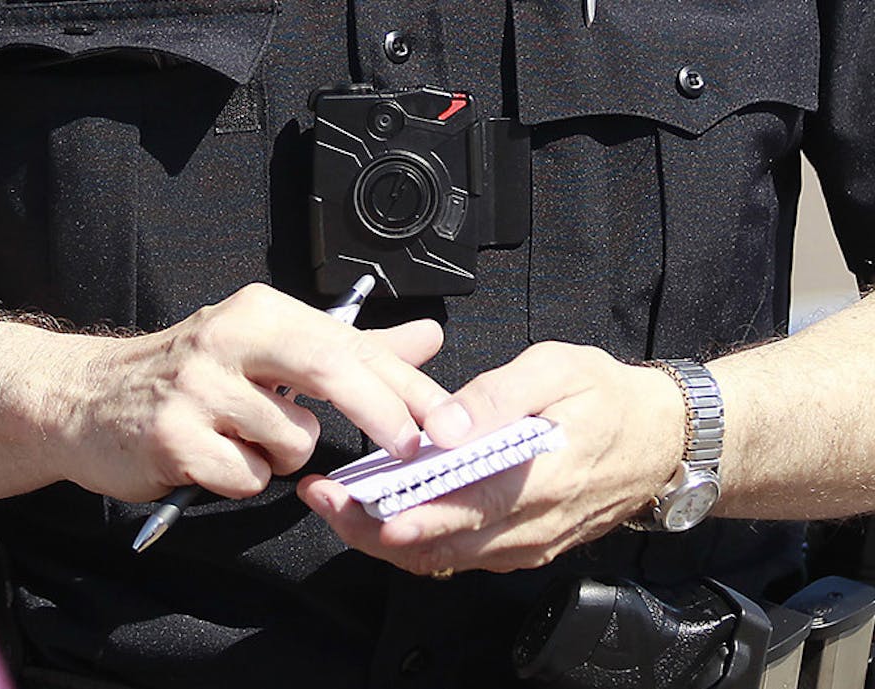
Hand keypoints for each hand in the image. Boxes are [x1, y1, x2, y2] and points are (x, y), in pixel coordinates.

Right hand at [49, 283, 449, 501]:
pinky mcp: (173, 441)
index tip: (454, 423)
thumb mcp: (266, 347)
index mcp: (257, 311)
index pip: (349, 344)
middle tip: (417, 450)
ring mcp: (195, 391)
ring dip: (283, 456)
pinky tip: (211, 459)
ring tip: (242, 438)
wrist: (83, 399)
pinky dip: (242, 480)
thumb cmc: (187, 374)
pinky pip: (248, 479)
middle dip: (384, 416)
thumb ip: (351, 349)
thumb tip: (427, 341)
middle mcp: (226, 339)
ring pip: (293, 444)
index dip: (409, 388)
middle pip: (330, 373)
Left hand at [299, 341, 684, 575]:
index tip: (360, 507)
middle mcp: (529, 527)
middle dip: (372, 529)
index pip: (465, 510)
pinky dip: (414, 539)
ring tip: (334, 504)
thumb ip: (500, 395)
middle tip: (322, 500)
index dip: (409, 516)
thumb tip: (448, 423)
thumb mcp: (559, 370)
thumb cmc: (609, 397)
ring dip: (384, 538)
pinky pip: (458, 556)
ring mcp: (523, 545)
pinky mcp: (518, 549)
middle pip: (440, 546)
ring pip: (442, 558)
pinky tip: (377, 510)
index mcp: (541, 481)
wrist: (664, 441)